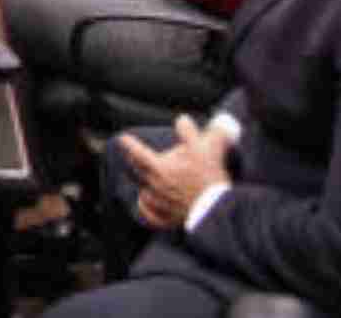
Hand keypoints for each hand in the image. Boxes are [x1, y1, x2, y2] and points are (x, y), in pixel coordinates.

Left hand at [119, 115, 231, 230]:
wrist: (217, 211)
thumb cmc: (207, 179)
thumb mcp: (202, 148)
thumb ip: (189, 132)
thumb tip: (182, 120)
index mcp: (159, 168)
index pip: (138, 152)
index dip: (130, 144)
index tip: (123, 138)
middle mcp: (155, 186)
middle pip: (139, 171)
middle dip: (136, 161)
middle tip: (135, 156)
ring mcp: (160, 204)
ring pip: (145, 192)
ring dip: (145, 185)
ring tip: (147, 180)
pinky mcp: (168, 219)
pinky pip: (151, 214)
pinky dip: (148, 208)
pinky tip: (147, 204)